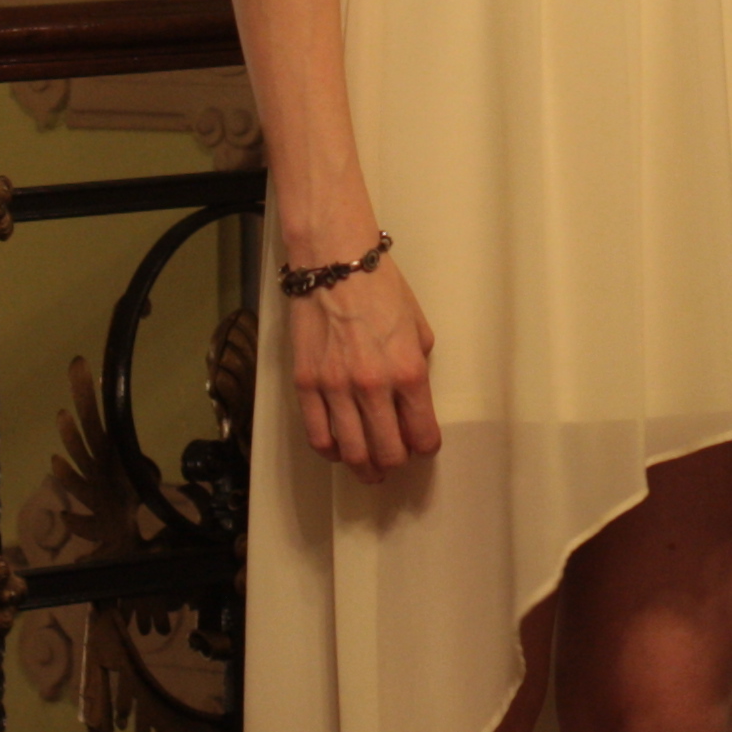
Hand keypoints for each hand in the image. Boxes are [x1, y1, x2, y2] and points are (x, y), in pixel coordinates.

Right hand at [287, 251, 440, 481]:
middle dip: (396, 462)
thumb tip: (412, 398)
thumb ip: (417, 365)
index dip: (425, 447)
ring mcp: (336, 388)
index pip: (422, 434)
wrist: (333, 261)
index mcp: (408, 371)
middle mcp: (373, 386)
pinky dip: (330, 451)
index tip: (423, 446)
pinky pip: (317, 435)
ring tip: (369, 470)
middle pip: (388, 451)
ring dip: (364, 467)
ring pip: (352, 452)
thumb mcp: (417, 326)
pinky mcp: (306, 384)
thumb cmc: (379, 286)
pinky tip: (339, 451)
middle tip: (396, 461)